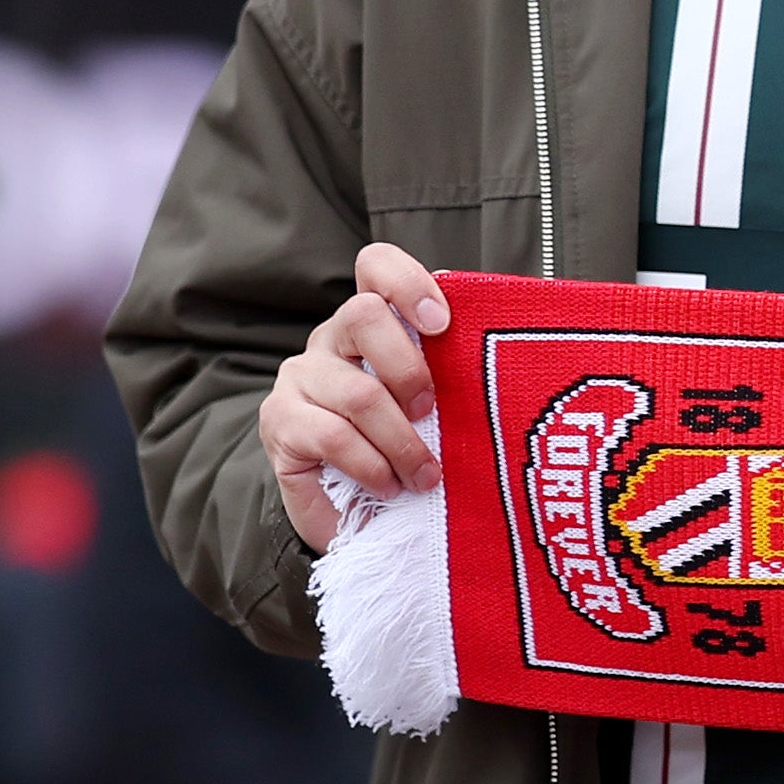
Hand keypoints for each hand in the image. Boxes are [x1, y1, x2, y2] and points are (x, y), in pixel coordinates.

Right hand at [263, 242, 450, 548]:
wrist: (355, 516)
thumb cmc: (407, 453)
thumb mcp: (437, 411)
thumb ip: (453, 377)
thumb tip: (503, 362)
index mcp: (373, 324)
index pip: (376, 267)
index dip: (407, 283)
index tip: (441, 324)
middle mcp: (331, 339)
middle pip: (363, 315)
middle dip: (409, 369)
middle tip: (431, 413)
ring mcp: (300, 377)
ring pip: (360, 393)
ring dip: (402, 442)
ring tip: (424, 476)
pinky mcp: (280, 421)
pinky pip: (334, 435)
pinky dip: (372, 466)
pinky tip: (388, 485)